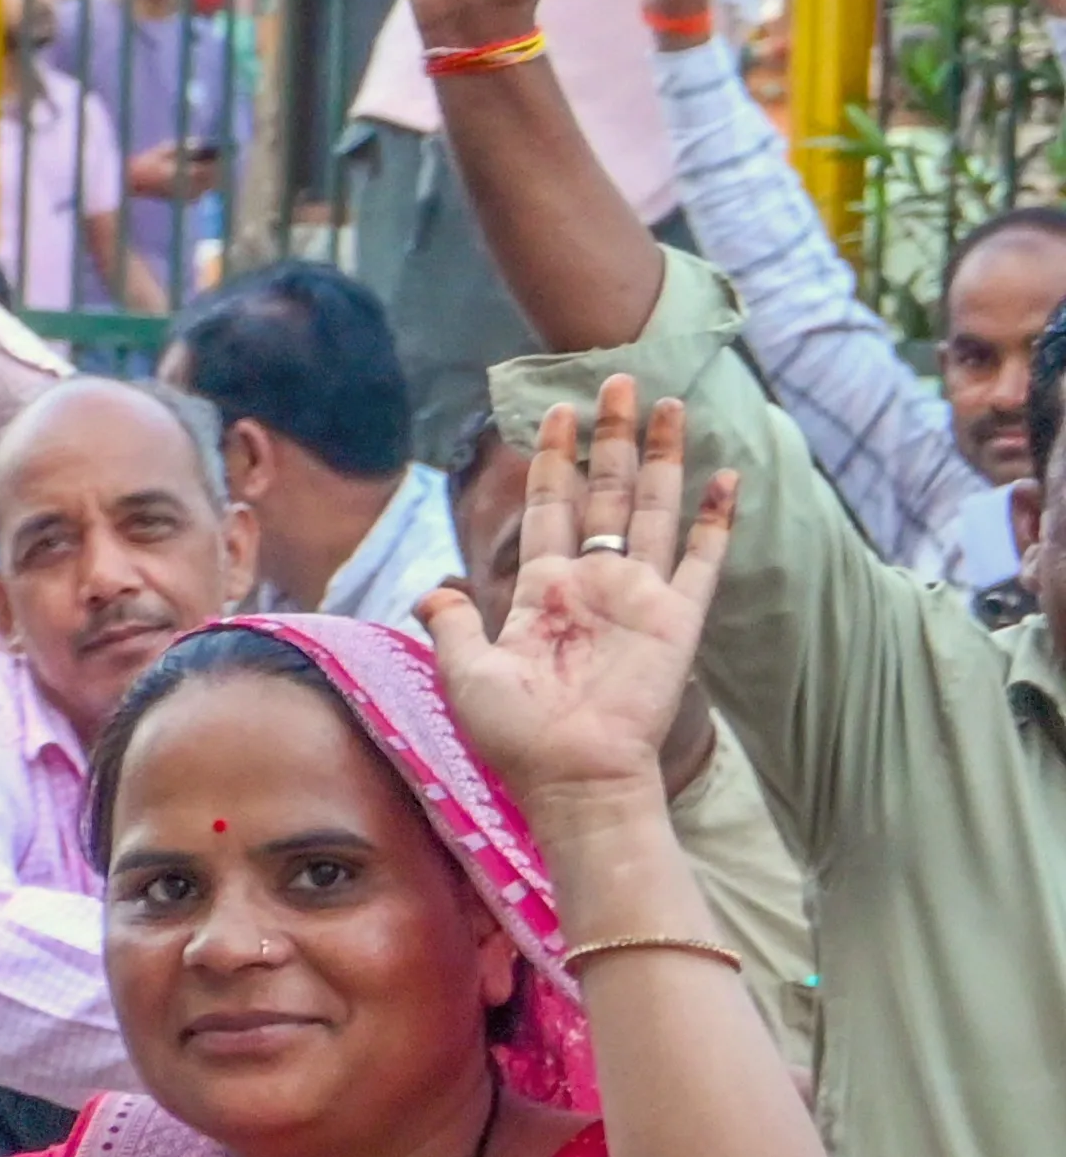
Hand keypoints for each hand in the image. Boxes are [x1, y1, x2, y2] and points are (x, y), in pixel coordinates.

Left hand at [425, 376, 732, 824]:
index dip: (554, 460)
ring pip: (651, 507)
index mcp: (542, 591)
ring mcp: (638, 596)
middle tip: (616, 380)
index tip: (557, 412)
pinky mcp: (678, 618)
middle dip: (609, 436)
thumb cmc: (515, 736)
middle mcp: (593, 583)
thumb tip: (431, 590)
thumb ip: (451, 624)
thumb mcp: (466, 672)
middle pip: (604, 491)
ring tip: (669, 402)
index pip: (550, 507)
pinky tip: (725, 476)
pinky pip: (702, 557)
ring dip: (661, 456)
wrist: (571, 777)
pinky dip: (714, 518)